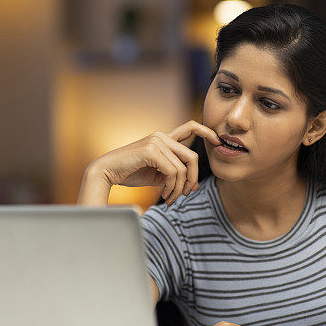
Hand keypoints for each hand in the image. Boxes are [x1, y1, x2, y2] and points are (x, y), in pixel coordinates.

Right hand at [90, 121, 220, 205]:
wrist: (106, 173)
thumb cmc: (129, 173)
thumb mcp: (156, 173)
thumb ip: (173, 172)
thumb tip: (192, 184)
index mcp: (163, 138)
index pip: (191, 127)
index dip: (207, 131)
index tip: (219, 142)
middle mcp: (161, 136)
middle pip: (192, 157)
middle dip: (193, 179)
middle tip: (186, 194)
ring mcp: (156, 141)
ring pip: (183, 167)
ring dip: (179, 188)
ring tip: (170, 198)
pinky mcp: (151, 150)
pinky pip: (173, 172)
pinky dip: (172, 187)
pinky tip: (164, 195)